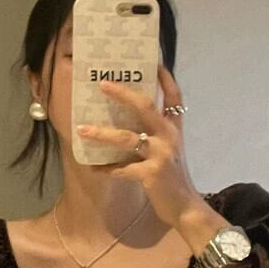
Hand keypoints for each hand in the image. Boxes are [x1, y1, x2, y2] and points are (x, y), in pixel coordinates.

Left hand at [75, 64, 204, 228]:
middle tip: (101, 83)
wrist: (186, 208)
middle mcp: (169, 136)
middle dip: (122, 93)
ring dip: (101, 133)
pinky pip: (122, 169)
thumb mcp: (171, 151)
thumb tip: (130, 122)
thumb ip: (157, 134)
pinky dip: (106, 169)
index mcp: (174, 128)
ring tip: (82, 130)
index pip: (173, 96)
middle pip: (145, 106)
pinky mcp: (151, 174)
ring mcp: (161, 154)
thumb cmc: (174, 179)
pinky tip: (93, 169)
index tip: (151, 59)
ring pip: (126, 137)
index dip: (163, 77)